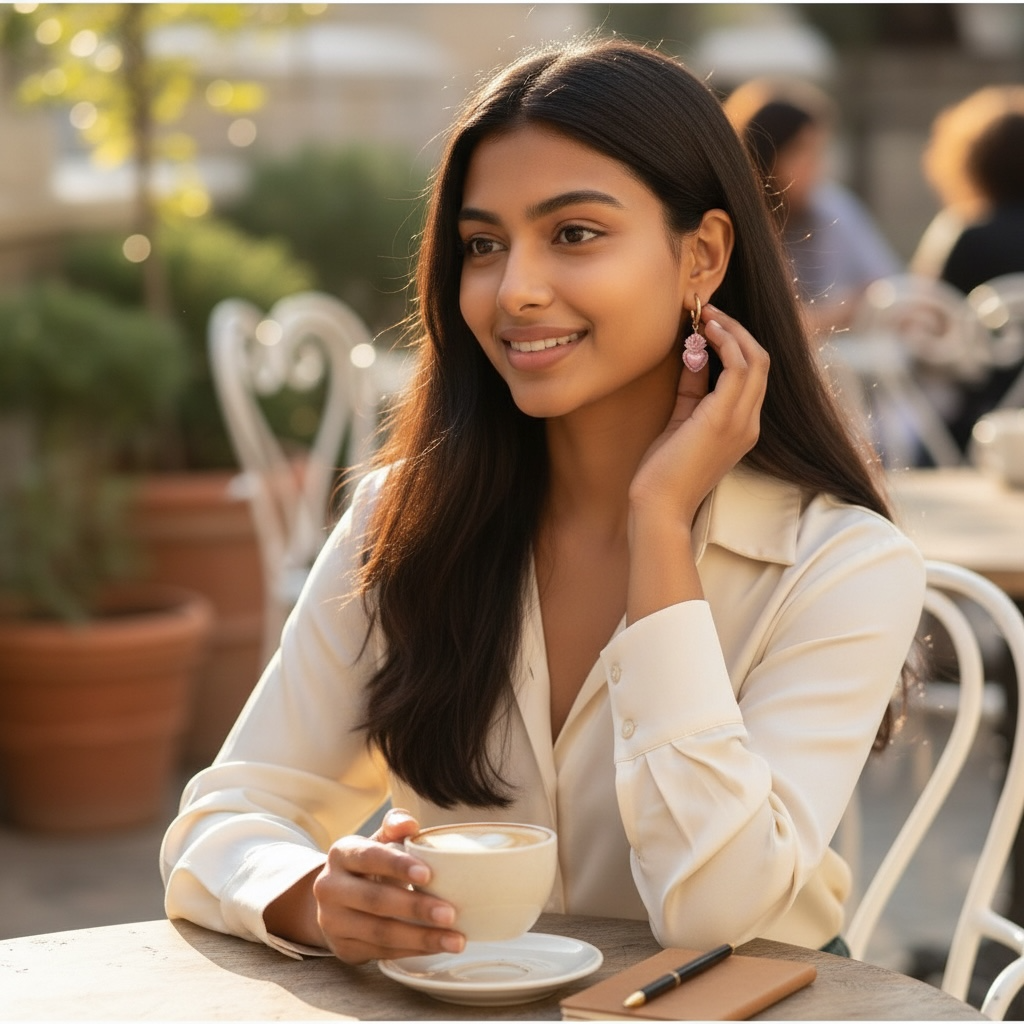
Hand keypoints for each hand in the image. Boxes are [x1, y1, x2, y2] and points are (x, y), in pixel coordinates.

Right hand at [313, 808, 464, 963]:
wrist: (337, 900)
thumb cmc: (370, 864)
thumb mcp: (379, 840)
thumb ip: (395, 827)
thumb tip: (409, 823)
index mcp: (341, 853)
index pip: (369, 857)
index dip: (397, 866)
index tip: (428, 875)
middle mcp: (329, 887)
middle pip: (375, 900)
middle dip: (415, 908)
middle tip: (450, 913)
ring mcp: (333, 921)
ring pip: (380, 932)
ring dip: (421, 937)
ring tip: (455, 939)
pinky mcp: (343, 948)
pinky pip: (382, 952)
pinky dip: (413, 950)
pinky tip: (437, 946)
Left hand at [630, 303, 768, 525]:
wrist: (659, 506)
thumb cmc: (663, 471)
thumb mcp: (682, 421)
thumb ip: (693, 389)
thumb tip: (692, 355)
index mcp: (743, 426)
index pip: (752, 374)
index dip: (733, 343)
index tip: (706, 324)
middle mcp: (750, 423)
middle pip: (760, 361)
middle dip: (735, 329)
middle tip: (706, 310)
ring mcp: (742, 422)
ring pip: (756, 359)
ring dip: (731, 330)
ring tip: (704, 314)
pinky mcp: (725, 419)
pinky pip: (740, 368)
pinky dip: (726, 343)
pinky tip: (704, 332)